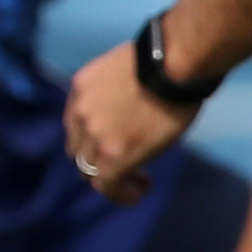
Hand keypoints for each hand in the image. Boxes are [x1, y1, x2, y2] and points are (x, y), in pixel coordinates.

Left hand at [62, 39, 193, 204]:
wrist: (175, 62)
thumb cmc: (166, 59)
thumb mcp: (125, 70)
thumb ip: (117, 91)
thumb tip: (132, 105)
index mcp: (81, 88)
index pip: (77, 123)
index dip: (92, 138)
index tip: (116, 141)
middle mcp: (79, 112)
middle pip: (79, 148)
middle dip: (98, 158)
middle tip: (127, 164)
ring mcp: (94, 134)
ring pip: (89, 169)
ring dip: (110, 177)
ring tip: (137, 180)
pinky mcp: (113, 154)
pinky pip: (107, 184)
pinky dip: (121, 193)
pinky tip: (139, 191)